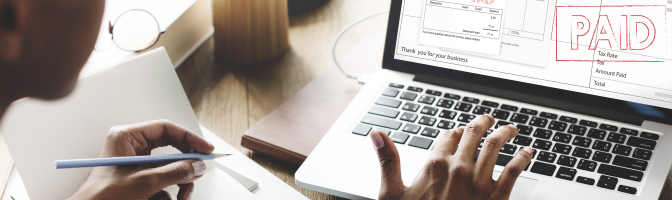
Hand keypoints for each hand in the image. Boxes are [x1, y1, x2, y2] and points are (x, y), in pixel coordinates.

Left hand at [68, 120, 214, 199]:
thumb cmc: (102, 198)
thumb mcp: (144, 182)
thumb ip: (175, 172)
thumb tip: (196, 166)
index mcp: (127, 137)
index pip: (166, 129)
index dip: (190, 139)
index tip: (206, 150)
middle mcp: (131, 148)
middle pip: (170, 149)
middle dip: (185, 165)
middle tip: (198, 172)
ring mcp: (135, 165)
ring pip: (169, 168)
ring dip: (179, 183)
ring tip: (182, 197)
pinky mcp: (137, 180)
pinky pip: (161, 181)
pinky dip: (169, 192)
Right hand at [369, 114, 533, 199]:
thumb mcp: (392, 193)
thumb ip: (388, 160)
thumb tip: (377, 133)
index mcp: (434, 164)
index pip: (449, 135)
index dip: (455, 130)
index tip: (460, 130)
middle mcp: (458, 168)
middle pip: (474, 133)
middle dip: (483, 123)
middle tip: (488, 120)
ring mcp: (479, 182)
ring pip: (496, 146)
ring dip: (505, 133)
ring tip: (511, 129)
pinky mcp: (496, 197)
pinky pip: (514, 171)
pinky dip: (523, 158)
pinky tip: (527, 152)